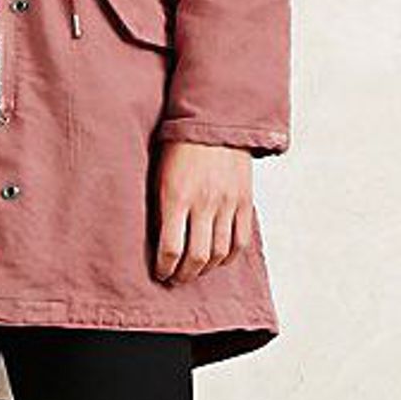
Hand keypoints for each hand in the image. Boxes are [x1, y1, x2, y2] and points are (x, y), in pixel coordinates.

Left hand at [153, 140, 252, 283]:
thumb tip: (156, 239)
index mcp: (176, 195)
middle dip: (183, 274)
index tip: (159, 273)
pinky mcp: (244, 202)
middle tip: (175, 279)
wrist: (214, 120)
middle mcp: (204, 202)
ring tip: (194, 271)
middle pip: (196, 257)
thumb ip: (160, 206)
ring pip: (219, 254)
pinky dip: (229, 257)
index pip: (171, 248)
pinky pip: (240, 241)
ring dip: (205, 269)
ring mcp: (227, 203)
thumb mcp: (158, 172)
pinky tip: (218, 260)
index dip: (164, 268)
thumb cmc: (179, 145)